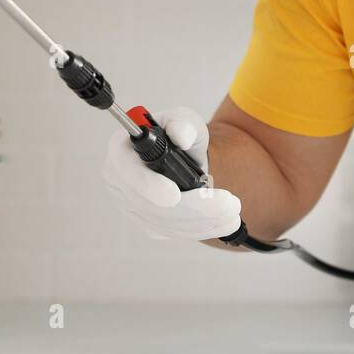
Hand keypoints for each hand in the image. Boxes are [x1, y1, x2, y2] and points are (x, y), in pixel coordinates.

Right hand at [102, 107, 242, 240]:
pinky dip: (202, 229)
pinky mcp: (148, 224)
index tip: (174, 195)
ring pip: (165, 223)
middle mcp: (120, 182)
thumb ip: (183, 123)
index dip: (146, 185)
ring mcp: (131, 207)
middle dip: (192, 207)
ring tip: (233, 210)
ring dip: (203, 220)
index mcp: (121, 149)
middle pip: (149, 204)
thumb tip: (181, 135)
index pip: (124, 169)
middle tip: (227, 203)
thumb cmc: (181, 135)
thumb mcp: (186, 120)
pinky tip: (225, 222)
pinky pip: (174, 232)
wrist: (189, 158)